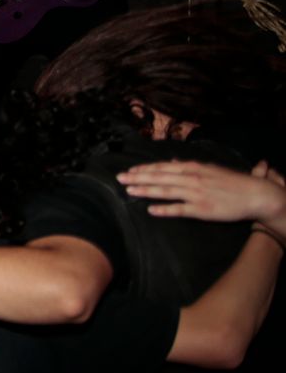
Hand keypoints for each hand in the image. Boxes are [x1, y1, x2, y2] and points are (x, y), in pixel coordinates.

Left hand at [118, 160, 285, 223]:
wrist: (254, 194)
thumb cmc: (231, 182)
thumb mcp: (208, 169)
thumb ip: (188, 166)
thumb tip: (172, 162)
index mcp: (192, 168)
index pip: (162, 167)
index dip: (144, 169)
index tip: (129, 170)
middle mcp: (191, 178)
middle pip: (159, 177)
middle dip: (138, 177)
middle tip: (119, 178)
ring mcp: (196, 194)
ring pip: (165, 191)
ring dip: (146, 190)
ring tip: (129, 190)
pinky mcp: (202, 209)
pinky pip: (180, 209)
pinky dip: (165, 209)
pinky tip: (151, 210)